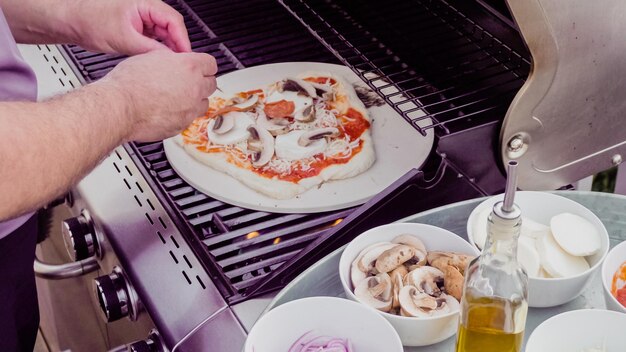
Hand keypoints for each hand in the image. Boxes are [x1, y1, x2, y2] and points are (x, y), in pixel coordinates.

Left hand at [71, 0, 190, 54]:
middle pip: (171, 28)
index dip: (182, 41)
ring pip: (163, 35)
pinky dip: (156, 50)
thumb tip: (168, 59)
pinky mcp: (136, 29)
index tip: (186, 57)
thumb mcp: (124, 39)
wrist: (70, 22)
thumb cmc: (89, 20)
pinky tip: (155, 61)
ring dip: (166, 49)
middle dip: (176, 46)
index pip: (174, 21)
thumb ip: (150, 50)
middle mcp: (146, 9)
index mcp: (146, 4)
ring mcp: (141, 19)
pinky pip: (153, 40)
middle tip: (178, 65)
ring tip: (167, 65)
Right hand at [99, 50, 216, 141]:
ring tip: (178, 98)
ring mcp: (190, 109)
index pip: (211, 64)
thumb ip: (171, 59)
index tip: (200, 67)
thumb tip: (175, 60)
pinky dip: (182, 115)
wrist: (119, 107)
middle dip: (201, 82)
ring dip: (195, 100)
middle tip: (189, 82)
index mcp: (189, 67)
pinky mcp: (182, 125)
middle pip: (211, 84)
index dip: (203, 65)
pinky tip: (168, 110)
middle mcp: (194, 89)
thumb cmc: (129, 83)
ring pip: (204, 104)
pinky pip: (189, 119)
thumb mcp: (150, 57)